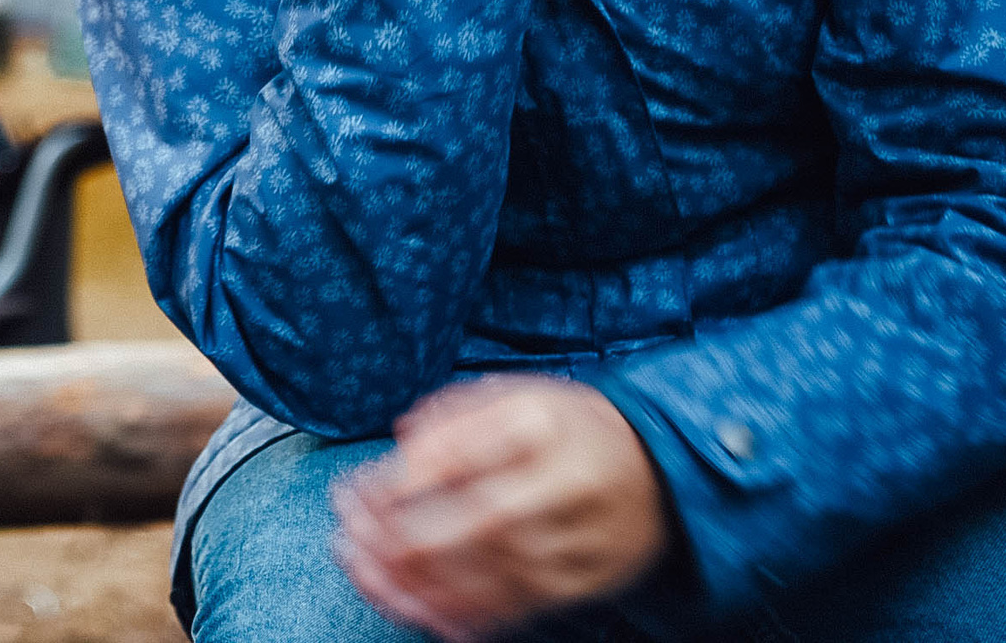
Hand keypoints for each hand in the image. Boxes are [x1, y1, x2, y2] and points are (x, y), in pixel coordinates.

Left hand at [334, 378, 668, 640]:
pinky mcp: (579, 585)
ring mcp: (577, 543)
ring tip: (361, 570)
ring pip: (486, 573)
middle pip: (471, 522)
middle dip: (398, 536)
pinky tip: (410, 603)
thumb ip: (455, 414)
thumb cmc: (568, 428)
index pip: (458, 457)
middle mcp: (566, 487)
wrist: (659, 473)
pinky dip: (454, 612)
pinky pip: (510, 608)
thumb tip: (403, 444)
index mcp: (545, 426)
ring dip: (414, 578)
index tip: (352, 489)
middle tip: (346, 536)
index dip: (395, 481)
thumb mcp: (518, 393)